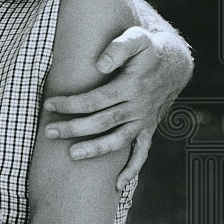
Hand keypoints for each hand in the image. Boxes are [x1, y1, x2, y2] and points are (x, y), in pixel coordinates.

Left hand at [43, 26, 188, 188]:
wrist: (174, 63)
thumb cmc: (147, 49)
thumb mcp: (136, 37)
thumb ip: (118, 47)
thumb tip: (100, 65)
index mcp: (131, 86)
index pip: (95, 100)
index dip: (71, 104)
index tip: (49, 104)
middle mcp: (138, 107)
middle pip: (102, 122)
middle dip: (74, 129)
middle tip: (48, 132)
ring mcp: (143, 121)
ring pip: (118, 141)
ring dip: (95, 150)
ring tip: (71, 155)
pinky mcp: (147, 129)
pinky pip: (141, 153)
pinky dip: (132, 170)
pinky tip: (117, 185)